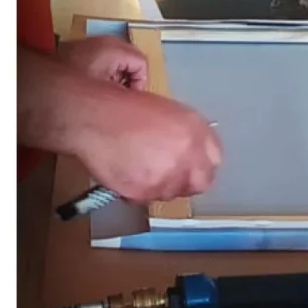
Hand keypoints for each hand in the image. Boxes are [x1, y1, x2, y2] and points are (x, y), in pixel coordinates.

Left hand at [59, 36, 148, 89]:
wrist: (41, 80)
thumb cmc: (73, 84)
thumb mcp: (106, 92)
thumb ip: (127, 93)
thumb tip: (136, 98)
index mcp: (114, 49)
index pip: (142, 63)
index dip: (139, 82)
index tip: (129, 94)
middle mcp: (106, 41)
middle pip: (133, 58)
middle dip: (129, 77)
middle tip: (119, 92)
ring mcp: (95, 42)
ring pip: (121, 58)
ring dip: (118, 74)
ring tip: (105, 87)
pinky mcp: (86, 47)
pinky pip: (107, 57)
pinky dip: (106, 69)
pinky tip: (95, 81)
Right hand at [74, 86, 222, 202]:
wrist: (93, 118)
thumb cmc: (129, 108)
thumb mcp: (172, 112)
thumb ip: (192, 134)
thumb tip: (197, 151)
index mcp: (195, 135)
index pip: (214, 160)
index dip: (201, 161)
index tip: (192, 161)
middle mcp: (185, 160)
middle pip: (200, 183)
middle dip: (188, 179)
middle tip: (171, 170)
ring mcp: (164, 180)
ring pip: (173, 193)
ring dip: (163, 185)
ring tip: (143, 166)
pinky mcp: (141, 194)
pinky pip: (148, 198)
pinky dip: (141, 190)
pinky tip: (129, 172)